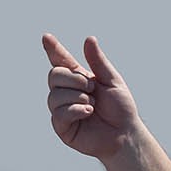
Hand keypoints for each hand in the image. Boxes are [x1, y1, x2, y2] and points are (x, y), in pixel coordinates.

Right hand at [43, 33, 141, 159]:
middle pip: (54, 75)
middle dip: (74, 80)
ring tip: (93, 105)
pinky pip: (59, 113)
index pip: (61, 61)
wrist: (125, 133)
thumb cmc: (120, 108)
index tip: (46, 37)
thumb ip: (98, 62)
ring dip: (78, 97)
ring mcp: (62, 109)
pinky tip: (89, 113)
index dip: (53, 49)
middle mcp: (67, 92)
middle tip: (92, 89)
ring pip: (55, 95)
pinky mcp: (62, 126)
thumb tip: (89, 39)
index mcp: (79, 78)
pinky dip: (76, 110)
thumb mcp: (112, 81)